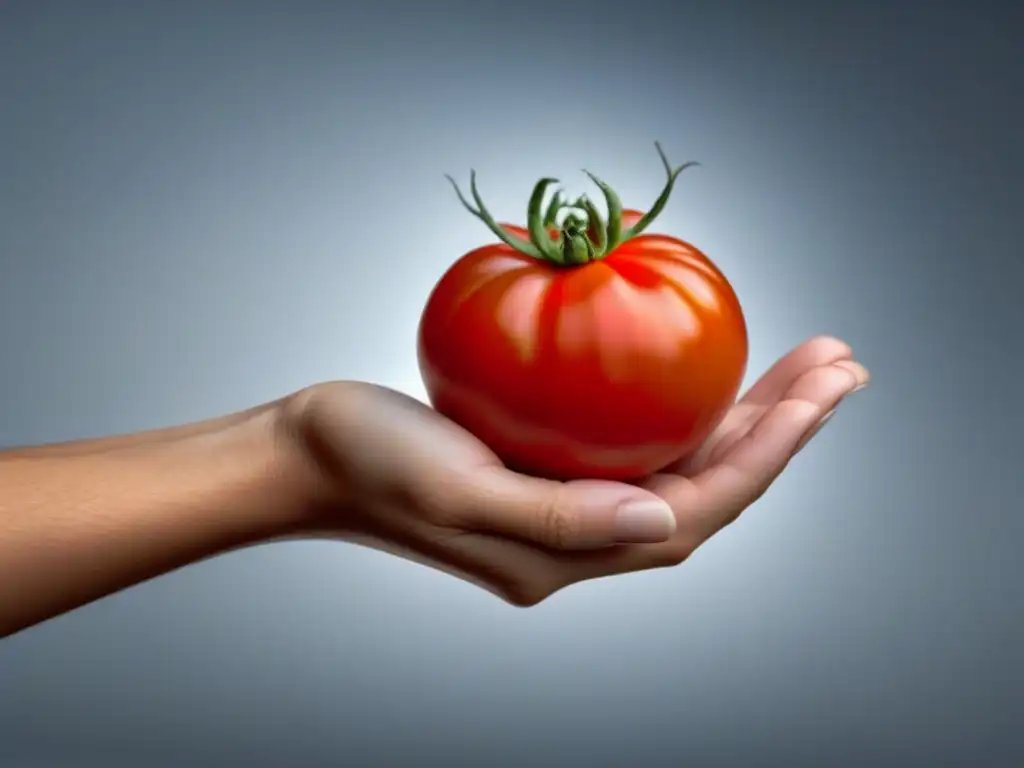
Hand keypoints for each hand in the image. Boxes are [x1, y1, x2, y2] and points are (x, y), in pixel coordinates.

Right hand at [292, 335, 868, 605]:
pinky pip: (632, 440)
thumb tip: (666, 524)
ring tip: (800, 366)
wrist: (305, 457)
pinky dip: (680, 404)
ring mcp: (562, 504)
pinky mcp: (542, 469)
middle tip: (839, 367)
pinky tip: (700, 366)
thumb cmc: (365, 464)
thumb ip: (557, 515)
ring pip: (678, 463)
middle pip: (705, 488)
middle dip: (779, 432)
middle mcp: (577, 538)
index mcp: (564, 556)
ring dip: (743, 416)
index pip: (696, 512)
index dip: (768, 457)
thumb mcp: (453, 487)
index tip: (821, 394)